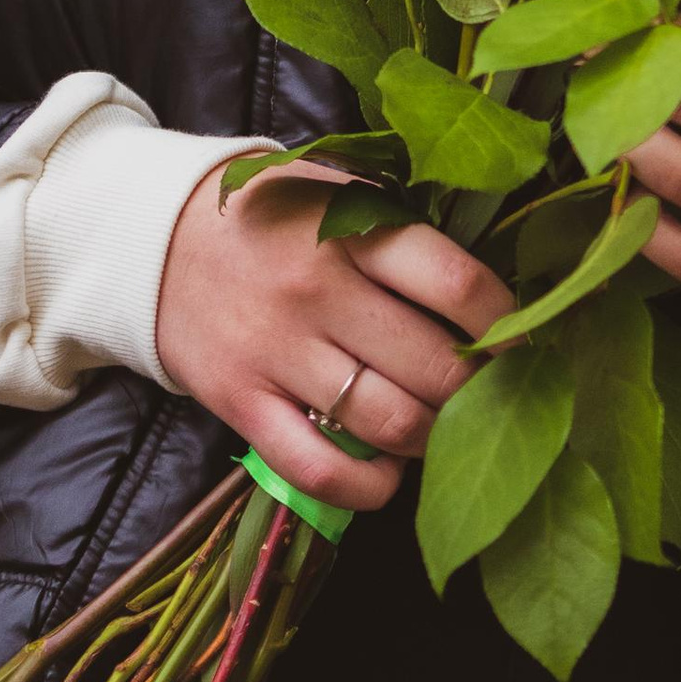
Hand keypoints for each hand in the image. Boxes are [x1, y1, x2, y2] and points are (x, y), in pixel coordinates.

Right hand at [154, 165, 515, 513]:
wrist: (155, 238)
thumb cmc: (272, 217)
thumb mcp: (337, 194)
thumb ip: (406, 233)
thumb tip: (496, 293)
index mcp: (350, 230)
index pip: (455, 284)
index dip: (506, 324)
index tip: (525, 345)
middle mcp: (317, 291)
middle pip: (433, 366)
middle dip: (477, 394)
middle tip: (488, 398)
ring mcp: (277, 352)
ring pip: (389, 423)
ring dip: (432, 439)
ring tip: (439, 429)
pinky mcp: (241, 404)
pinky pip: (320, 469)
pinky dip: (370, 487)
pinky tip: (388, 473)